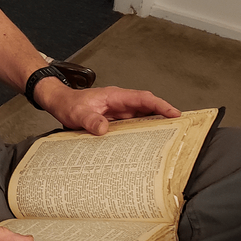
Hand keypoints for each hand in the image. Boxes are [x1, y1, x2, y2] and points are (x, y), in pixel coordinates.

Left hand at [37, 82, 179, 135]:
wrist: (59, 103)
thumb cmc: (68, 104)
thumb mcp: (77, 113)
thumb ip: (90, 120)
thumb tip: (104, 128)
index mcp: (115, 96)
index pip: (143, 99)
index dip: (161, 106)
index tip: (175, 114)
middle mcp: (120, 103)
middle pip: (147, 108)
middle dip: (165, 116)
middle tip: (180, 129)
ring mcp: (118, 112)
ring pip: (142, 117)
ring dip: (154, 126)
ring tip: (169, 139)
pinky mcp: (115, 121)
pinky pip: (132, 125)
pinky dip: (142, 132)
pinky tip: (146, 145)